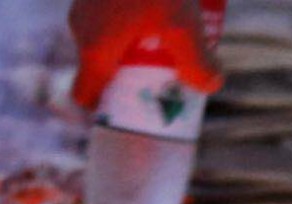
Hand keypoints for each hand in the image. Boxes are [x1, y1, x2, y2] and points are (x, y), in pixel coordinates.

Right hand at [69, 0, 223, 109]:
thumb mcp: (184, 20)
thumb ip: (197, 60)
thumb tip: (210, 87)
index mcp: (95, 50)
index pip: (85, 95)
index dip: (106, 105)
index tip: (132, 104)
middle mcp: (80, 29)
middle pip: (99, 65)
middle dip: (128, 71)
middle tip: (162, 67)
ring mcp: (83, 2)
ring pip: (103, 35)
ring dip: (129, 40)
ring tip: (166, 30)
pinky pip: (106, 10)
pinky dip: (127, 15)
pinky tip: (154, 2)